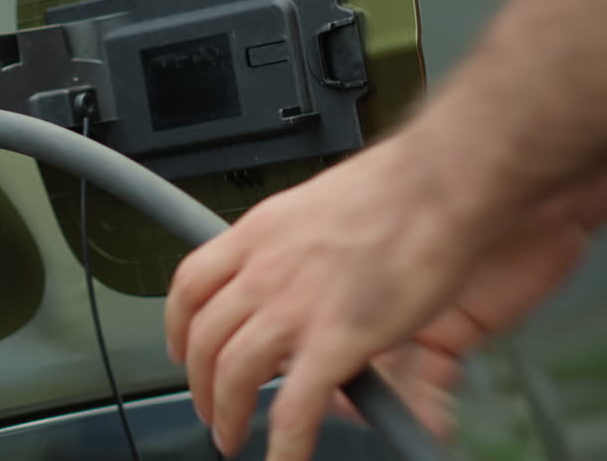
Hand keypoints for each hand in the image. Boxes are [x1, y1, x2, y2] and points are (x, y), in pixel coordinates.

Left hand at [163, 134, 602, 459]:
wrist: (439, 184)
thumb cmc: (394, 187)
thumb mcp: (316, 208)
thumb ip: (295, 245)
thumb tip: (296, 271)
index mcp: (257, 235)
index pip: (190, 284)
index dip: (177, 325)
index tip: (181, 347)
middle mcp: (263, 271)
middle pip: (205, 338)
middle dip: (199, 383)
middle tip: (209, 406)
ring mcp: (294, 307)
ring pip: (234, 374)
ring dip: (227, 414)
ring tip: (231, 437)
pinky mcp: (335, 341)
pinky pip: (295, 407)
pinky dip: (284, 444)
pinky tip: (282, 459)